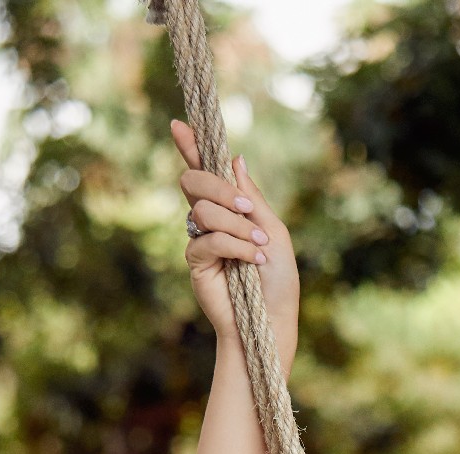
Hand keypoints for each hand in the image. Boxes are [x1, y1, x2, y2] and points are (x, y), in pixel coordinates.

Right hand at [172, 120, 298, 361]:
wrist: (271, 322)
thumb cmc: (278, 281)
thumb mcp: (274, 233)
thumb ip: (252, 198)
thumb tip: (236, 159)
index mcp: (230, 207)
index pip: (206, 170)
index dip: (192, 147)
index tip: (180, 125)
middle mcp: (210, 219)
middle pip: (194, 181)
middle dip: (220, 188)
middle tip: (245, 209)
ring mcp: (201, 239)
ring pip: (203, 209)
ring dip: (235, 226)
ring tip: (258, 248)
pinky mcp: (196, 262)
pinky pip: (208, 239)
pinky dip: (234, 246)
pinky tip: (252, 260)